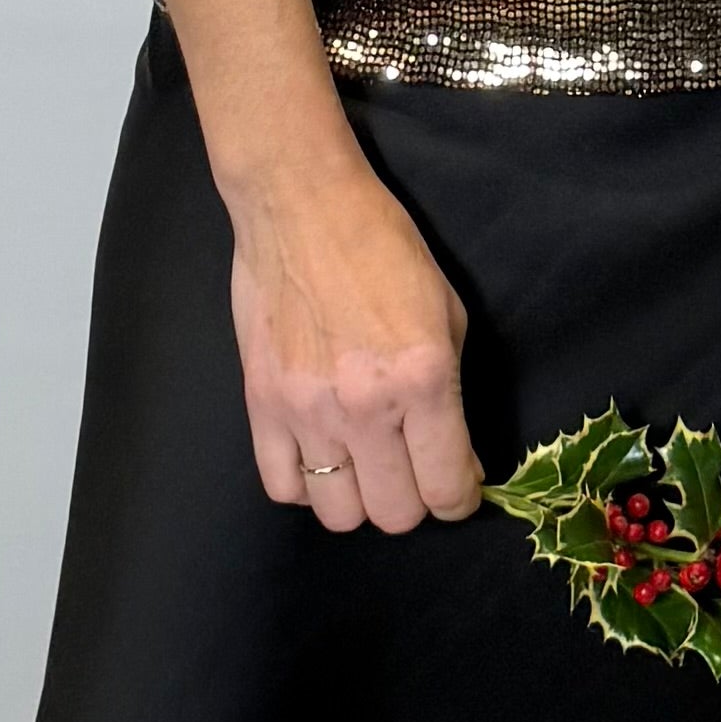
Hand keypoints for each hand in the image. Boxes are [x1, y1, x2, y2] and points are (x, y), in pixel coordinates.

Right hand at [228, 158, 482, 533]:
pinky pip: (283, 488)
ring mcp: (306, 410)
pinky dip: (308, 487)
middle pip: (394, 514)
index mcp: (422, 379)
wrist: (302, 207)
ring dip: (360, 499)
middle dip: (414, 501)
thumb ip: (453, 397)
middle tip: (413, 470)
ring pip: (339, 513)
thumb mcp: (447, 315)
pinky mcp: (260, 405)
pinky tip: (323, 457)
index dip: (460, 499)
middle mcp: (363, 406)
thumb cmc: (384, 249)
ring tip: (366, 465)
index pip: (446, 488)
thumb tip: (457, 463)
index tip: (457, 487)